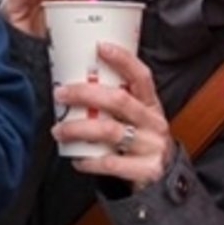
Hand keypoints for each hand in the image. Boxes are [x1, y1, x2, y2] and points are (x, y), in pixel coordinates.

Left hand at [54, 43, 173, 187]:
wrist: (164, 177)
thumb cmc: (142, 140)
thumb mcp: (138, 117)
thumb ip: (117, 102)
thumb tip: (76, 81)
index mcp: (151, 104)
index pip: (141, 76)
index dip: (123, 60)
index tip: (100, 47)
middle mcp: (154, 123)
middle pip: (119, 101)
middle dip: (85, 94)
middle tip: (60, 93)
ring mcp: (151, 146)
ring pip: (110, 132)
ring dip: (78, 128)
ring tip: (59, 130)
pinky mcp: (146, 170)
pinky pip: (110, 163)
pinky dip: (89, 161)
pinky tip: (76, 159)